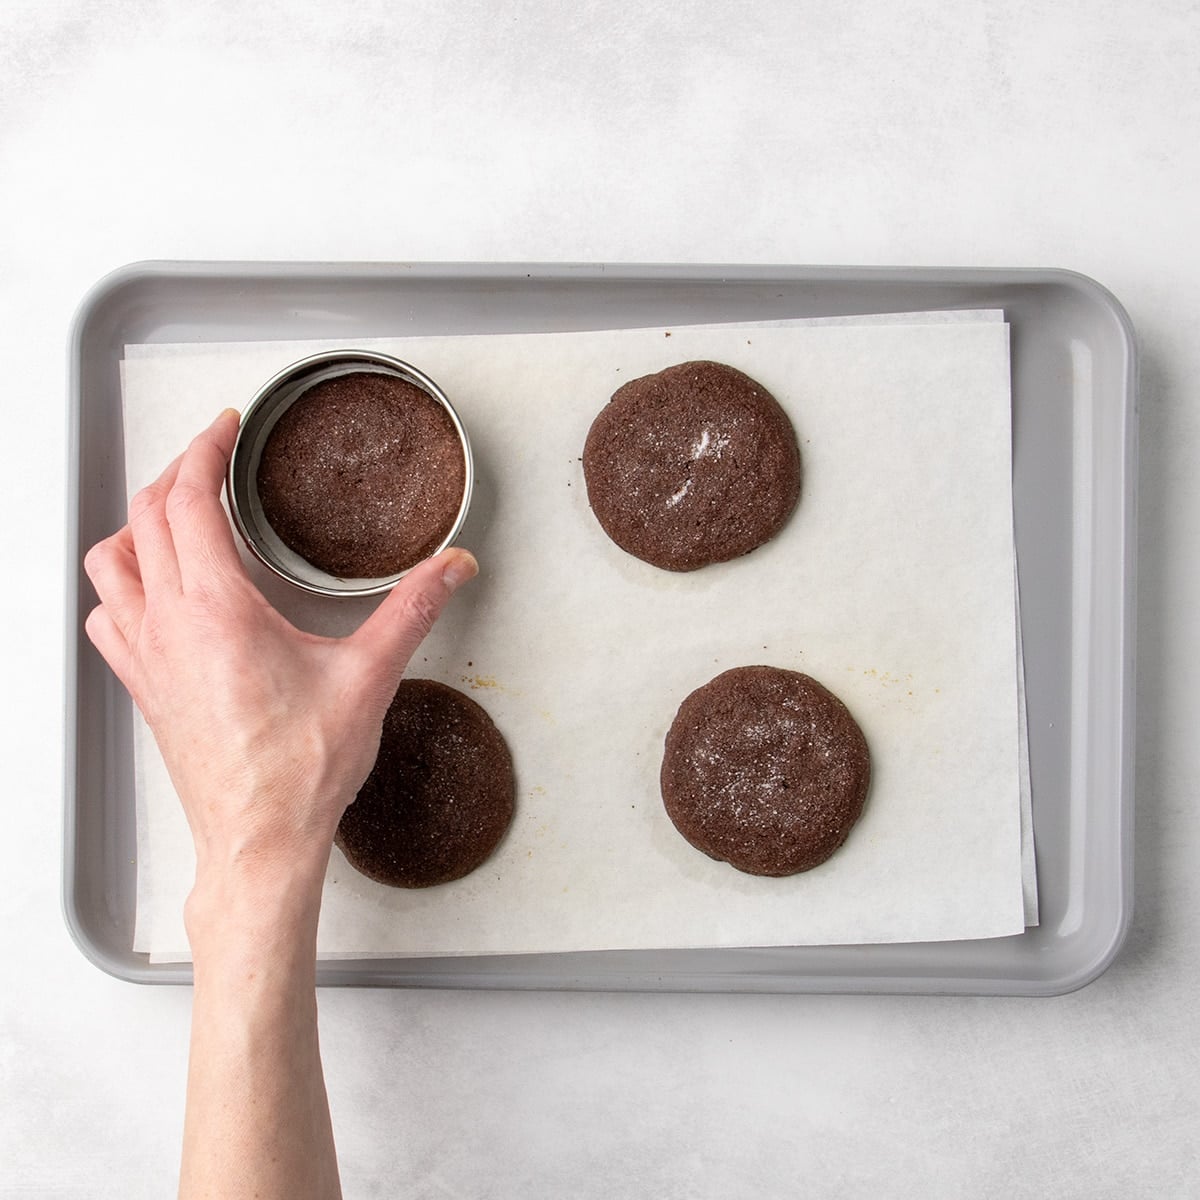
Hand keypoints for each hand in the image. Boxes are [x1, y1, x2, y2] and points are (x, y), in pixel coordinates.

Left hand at [83, 408, 477, 906]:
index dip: (204, 450)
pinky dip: (120, 585)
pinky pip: (107, 616)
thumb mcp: (369, 677)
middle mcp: (168, 625)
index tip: (223, 427)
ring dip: (136, 523)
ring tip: (172, 512)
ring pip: (109, 562)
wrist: (259, 841)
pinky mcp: (144, 689)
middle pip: (143, 518)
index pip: (188, 501)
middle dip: (175, 473)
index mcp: (216, 609)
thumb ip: (414, 609)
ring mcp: (147, 658)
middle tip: (210, 455)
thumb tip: (452, 566)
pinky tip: (150, 592)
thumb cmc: (300, 770)